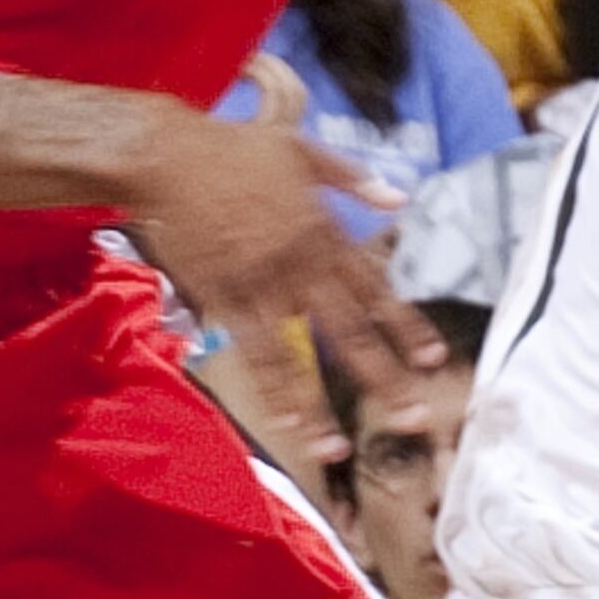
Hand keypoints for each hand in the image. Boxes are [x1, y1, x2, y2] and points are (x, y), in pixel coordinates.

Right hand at [122, 67, 427, 464]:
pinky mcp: (223, 300)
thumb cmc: (232, 149)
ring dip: (319, 407)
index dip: (407, 328)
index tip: (432, 362)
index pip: (377, 290)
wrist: (167, 156)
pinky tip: (284, 424)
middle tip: (414, 418)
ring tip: (338, 449)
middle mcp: (300, 266)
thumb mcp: (302, 150)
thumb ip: (353, 179)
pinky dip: (269, 390)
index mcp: (324, 232)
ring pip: (298, 357)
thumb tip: (401, 198)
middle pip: (351, 333)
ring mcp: (261, 287)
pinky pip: (251, 354)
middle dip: (385, 379)